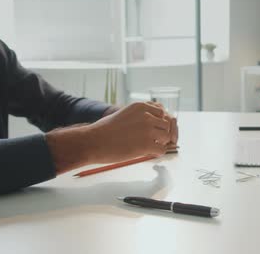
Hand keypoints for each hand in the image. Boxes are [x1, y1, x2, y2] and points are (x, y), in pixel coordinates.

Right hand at [47, 102, 177, 172]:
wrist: (93, 141)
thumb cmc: (104, 130)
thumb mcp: (124, 114)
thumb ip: (139, 115)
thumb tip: (152, 122)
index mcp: (141, 106)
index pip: (162, 112)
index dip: (159, 122)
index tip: (155, 129)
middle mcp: (147, 116)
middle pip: (166, 124)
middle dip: (161, 133)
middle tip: (154, 140)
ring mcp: (148, 130)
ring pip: (166, 137)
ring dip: (160, 143)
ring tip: (150, 147)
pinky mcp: (147, 144)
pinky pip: (162, 149)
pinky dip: (158, 153)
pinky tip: (149, 153)